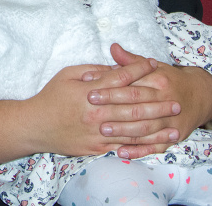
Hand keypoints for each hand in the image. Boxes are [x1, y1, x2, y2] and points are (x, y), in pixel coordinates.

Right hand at [33, 47, 180, 156]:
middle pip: (133, 105)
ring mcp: (98, 132)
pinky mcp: (97, 147)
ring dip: (157, 124)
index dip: (138, 69)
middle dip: (157, 100)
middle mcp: (96, 112)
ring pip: (133, 128)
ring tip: (174, 119)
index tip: (153, 63)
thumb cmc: (51, 97)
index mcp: (89, 92)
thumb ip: (92, 71)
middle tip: (176, 98)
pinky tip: (157, 141)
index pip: (120, 78)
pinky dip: (143, 144)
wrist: (35, 126)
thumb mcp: (67, 75)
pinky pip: (124, 146)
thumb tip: (114, 68)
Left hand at [82, 44, 211, 158]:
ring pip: (145, 128)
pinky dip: (138, 150)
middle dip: (114, 107)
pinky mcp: (174, 137)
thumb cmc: (170, 79)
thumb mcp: (154, 67)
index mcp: (159, 82)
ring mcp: (171, 121)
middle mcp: (166, 101)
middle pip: (137, 105)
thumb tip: (113, 48)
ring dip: (124, 130)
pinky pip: (155, 146)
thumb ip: (131, 61)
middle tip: (92, 109)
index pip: (131, 85)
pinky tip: (121, 152)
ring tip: (103, 130)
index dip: (110, 87)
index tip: (90, 89)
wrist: (200, 95)